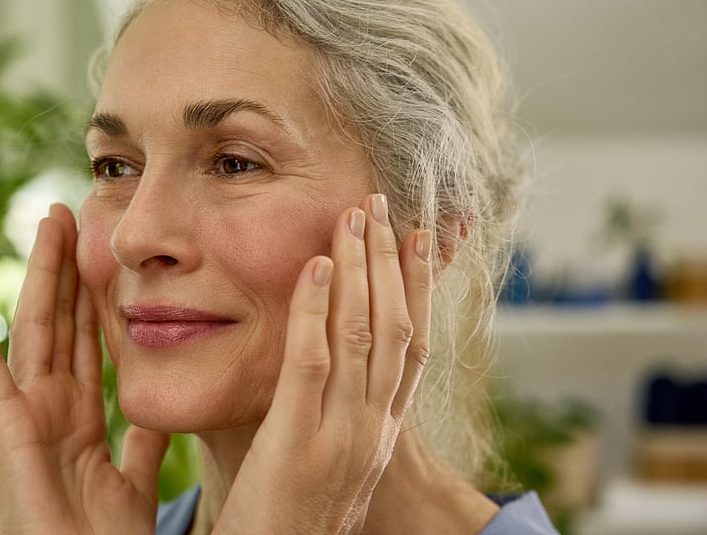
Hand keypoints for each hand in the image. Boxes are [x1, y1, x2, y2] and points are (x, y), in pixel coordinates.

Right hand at [0, 204, 168, 534]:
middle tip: (72, 215)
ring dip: (40, 272)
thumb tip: (156, 411)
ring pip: (35, 325)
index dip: (93, 296)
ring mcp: (25, 409)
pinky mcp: (4, 422)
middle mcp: (50, 405)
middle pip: (61, 321)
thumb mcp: (133, 478)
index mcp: (79, 415)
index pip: (87, 340)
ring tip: (48, 221)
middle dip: (68, 269)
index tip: (101, 255)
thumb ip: (142, 442)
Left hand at [214, 194, 432, 533]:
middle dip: (392, 262)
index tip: (421, 239)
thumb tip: (325, 359)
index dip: (422, 288)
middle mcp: (373, 430)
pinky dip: (315, 307)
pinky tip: (314, 264)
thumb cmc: (289, 515)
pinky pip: (312, 360)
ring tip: (355, 216)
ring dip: (361, 269)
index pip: (415, 348)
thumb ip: (333, 412)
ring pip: (365, 334)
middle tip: (383, 206)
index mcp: (382, 432)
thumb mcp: (329, 458)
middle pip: (397, 329)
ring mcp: (342, 436)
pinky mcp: (297, 443)